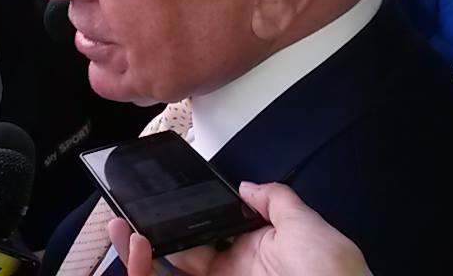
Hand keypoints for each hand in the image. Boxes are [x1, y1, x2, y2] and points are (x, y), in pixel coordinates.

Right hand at [108, 182, 369, 275]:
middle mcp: (231, 272)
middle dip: (150, 231)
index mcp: (252, 250)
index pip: (206, 229)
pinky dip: (147, 272)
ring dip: (138, 253)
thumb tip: (246, 185)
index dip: (180, 214)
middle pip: (179, 251)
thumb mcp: (307, 226)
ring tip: (120, 227)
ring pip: (168, 273)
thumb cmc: (332, 273)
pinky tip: (138, 249)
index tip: (157, 197)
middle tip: (125, 212)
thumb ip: (275, 200)